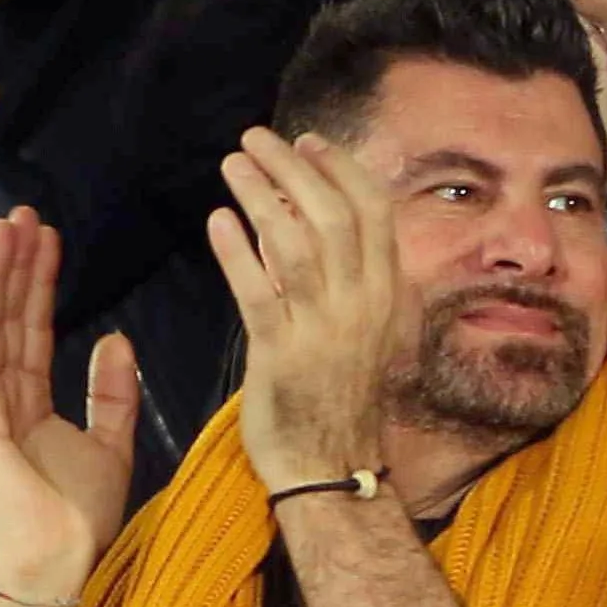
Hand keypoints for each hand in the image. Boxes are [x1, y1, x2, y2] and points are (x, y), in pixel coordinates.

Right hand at [0, 212, 143, 606]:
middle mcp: (1, 397)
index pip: (33, 330)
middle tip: (20, 215)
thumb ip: (111, 394)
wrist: (56, 562)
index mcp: (30, 404)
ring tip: (2, 227)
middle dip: (15, 265)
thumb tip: (113, 340)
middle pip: (8, 318)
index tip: (48, 238)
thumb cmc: (77, 517)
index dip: (40, 283)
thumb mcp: (110, 445)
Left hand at [207, 127, 410, 497]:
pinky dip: (237, 252)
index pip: (372, 211)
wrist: (332, 468)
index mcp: (388, 293)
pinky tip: (218, 220)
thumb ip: (342, 274)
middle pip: (331, 214)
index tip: (307, 141)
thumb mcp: (362, 326)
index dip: (340, 169)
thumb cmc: (341, 393)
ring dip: (261, 195)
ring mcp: (323, 330)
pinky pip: (258, 293)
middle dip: (292, 167)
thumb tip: (302, 213)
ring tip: (233, 164)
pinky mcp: (282, 357)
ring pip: (294, 244)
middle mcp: (362, 305)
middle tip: (254, 138)